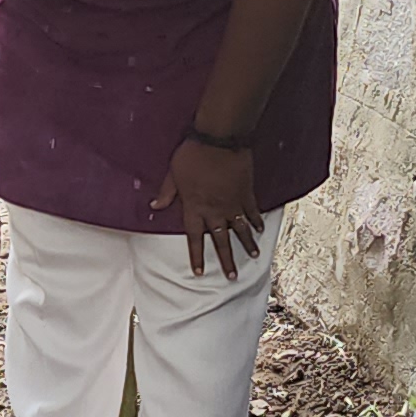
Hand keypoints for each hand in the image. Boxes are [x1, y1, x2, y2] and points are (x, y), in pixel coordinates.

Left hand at [153, 137, 264, 277]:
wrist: (219, 140)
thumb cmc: (192, 154)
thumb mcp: (173, 173)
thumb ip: (166, 192)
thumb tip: (154, 205)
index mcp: (195, 207)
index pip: (194, 238)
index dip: (196, 255)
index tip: (198, 272)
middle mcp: (214, 210)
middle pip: (221, 240)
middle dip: (226, 260)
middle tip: (231, 276)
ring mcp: (232, 203)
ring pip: (241, 229)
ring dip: (247, 244)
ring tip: (254, 256)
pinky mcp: (246, 193)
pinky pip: (253, 211)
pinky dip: (257, 221)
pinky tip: (261, 229)